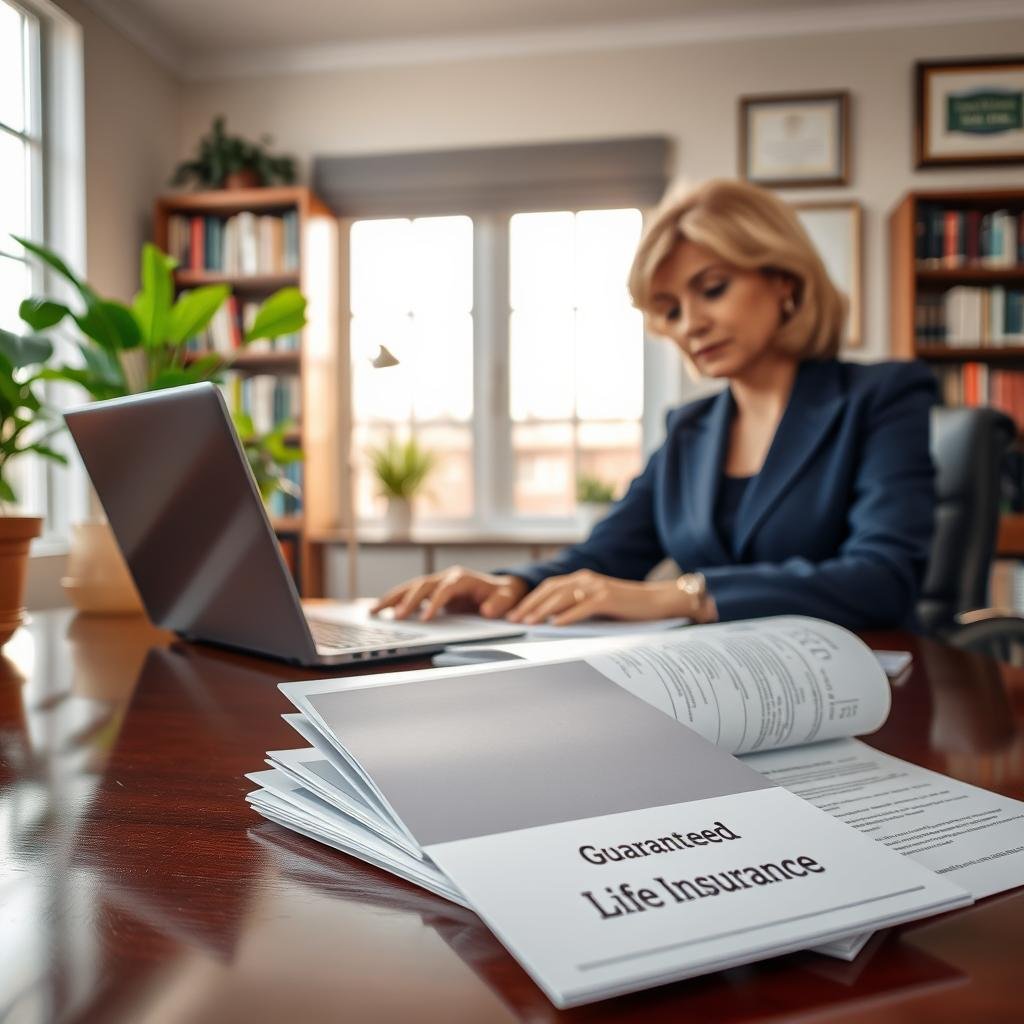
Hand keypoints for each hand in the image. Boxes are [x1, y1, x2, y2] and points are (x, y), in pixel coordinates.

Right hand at [371, 566, 529, 620]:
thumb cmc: (503, 595)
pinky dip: (394, 601)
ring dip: (392, 598)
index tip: (425, 618)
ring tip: (374, 611)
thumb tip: (487, 610)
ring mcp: (437, 582)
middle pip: (422, 585)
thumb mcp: (507, 599)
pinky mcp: (431, 591)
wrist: (500, 589)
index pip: (445, 589)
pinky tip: (379, 610)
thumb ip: (499, 605)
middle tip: (395, 617)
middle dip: (408, 600)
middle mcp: (446, 577)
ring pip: (410, 587)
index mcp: (462, 578)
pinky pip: (409, 594)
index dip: (435, 602)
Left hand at [505, 569, 713, 625]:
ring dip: (542, 611)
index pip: (549, 587)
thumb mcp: (599, 604)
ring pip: (562, 597)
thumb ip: (578, 607)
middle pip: (550, 590)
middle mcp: (587, 579)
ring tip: (528, 623)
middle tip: (513, 620)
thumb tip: (552, 621)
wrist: (659, 602)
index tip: (514, 614)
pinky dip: (567, 616)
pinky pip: (583, 607)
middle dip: (529, 605)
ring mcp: (597, 587)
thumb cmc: (628, 607)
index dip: (530, 599)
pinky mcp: (609, 598)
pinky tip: (555, 625)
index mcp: (583, 579)